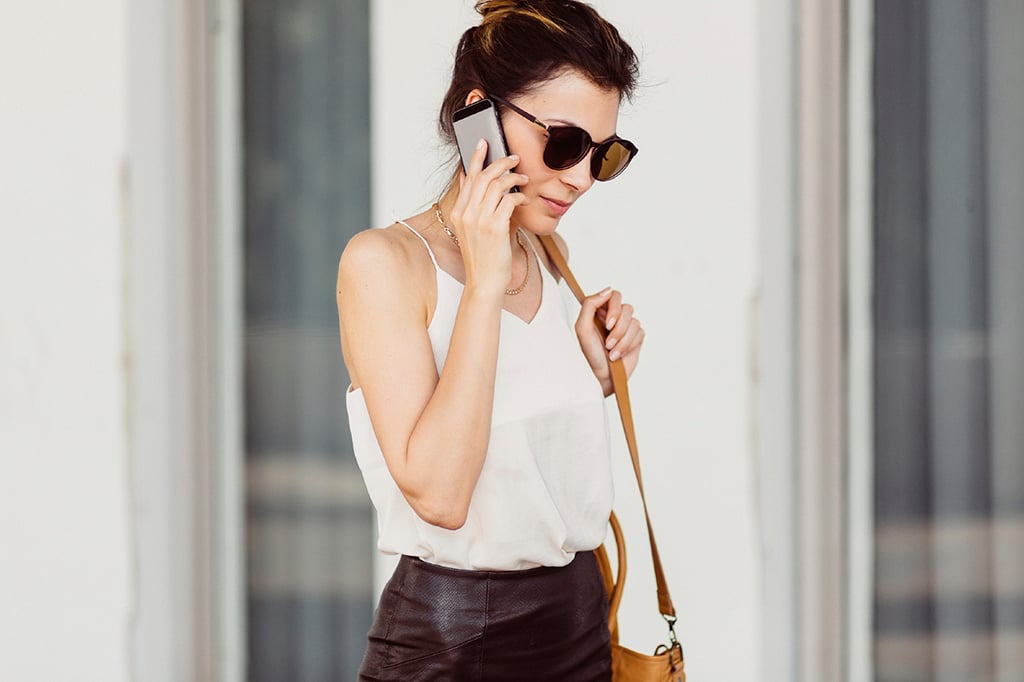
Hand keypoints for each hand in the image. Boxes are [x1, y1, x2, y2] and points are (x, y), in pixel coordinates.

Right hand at [447, 139, 529, 295]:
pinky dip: (519, 196)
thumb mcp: (469, 228)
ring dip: (513, 178)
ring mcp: (480, 220)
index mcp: (459, 212)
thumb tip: (465, 178)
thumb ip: (469, 202)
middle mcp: (466, 214)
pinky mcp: (495, 227)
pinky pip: (509, 200)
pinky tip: (524, 199)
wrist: (484, 281)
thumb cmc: (482, 256)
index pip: (467, 177)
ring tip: (523, 179)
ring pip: (497, 185)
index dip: (476, 157)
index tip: (483, 142)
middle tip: (514, 158)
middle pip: (484, 177)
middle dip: (501, 163)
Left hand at [575, 287, 644, 394]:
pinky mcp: (636, 337)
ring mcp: (626, 326)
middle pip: (627, 307)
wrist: (601, 376)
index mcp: (600, 311)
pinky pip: (639, 333)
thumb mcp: (582, 328)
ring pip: (634, 321)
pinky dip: (628, 345)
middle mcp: (614, 316)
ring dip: (622, 340)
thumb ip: (590, 305)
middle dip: (619, 327)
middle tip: (608, 342)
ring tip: (611, 352)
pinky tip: (619, 355)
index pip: (614, 296)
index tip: (607, 324)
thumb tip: (607, 290)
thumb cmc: (589, 354)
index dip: (614, 308)